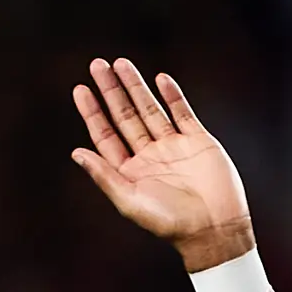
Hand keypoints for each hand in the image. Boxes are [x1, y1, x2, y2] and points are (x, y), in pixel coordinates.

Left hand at [69, 58, 252, 271]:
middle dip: (111, 91)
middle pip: (125, 116)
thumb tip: (76, 153)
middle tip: (97, 65)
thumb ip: (104, 176)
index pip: (105, 135)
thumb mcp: (130, 201)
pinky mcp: (198, 141)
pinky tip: (160, 79)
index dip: (92, 112)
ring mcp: (173, 146)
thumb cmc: (170, 223)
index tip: (80, 88)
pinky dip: (172, 96)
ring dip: (136, 87)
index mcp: (129, 171)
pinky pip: (183, 113)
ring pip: (151, 109)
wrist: (215, 229)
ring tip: (121, 62)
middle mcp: (149, 156)